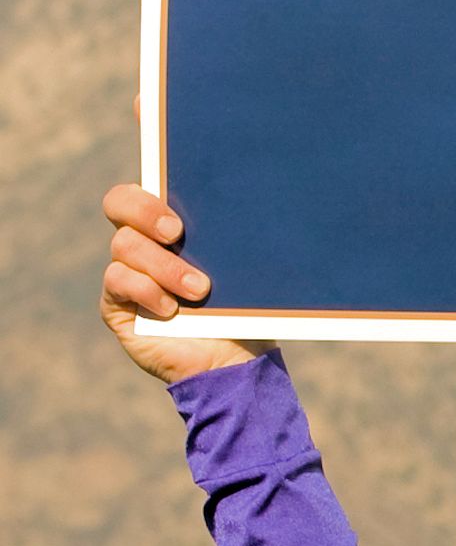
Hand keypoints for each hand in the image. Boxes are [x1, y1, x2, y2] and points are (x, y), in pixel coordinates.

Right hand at [100, 182, 267, 385]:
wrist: (235, 363)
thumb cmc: (243, 312)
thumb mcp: (246, 271)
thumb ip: (234, 237)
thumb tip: (248, 203)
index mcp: (170, 225)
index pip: (145, 186)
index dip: (149, 181)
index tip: (177, 193)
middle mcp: (143, 242)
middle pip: (119, 202)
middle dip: (145, 210)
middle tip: (177, 232)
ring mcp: (127, 271)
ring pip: (125, 244)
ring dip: (164, 266)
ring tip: (199, 290)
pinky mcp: (117, 304)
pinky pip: (118, 280)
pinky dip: (146, 290)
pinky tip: (172, 309)